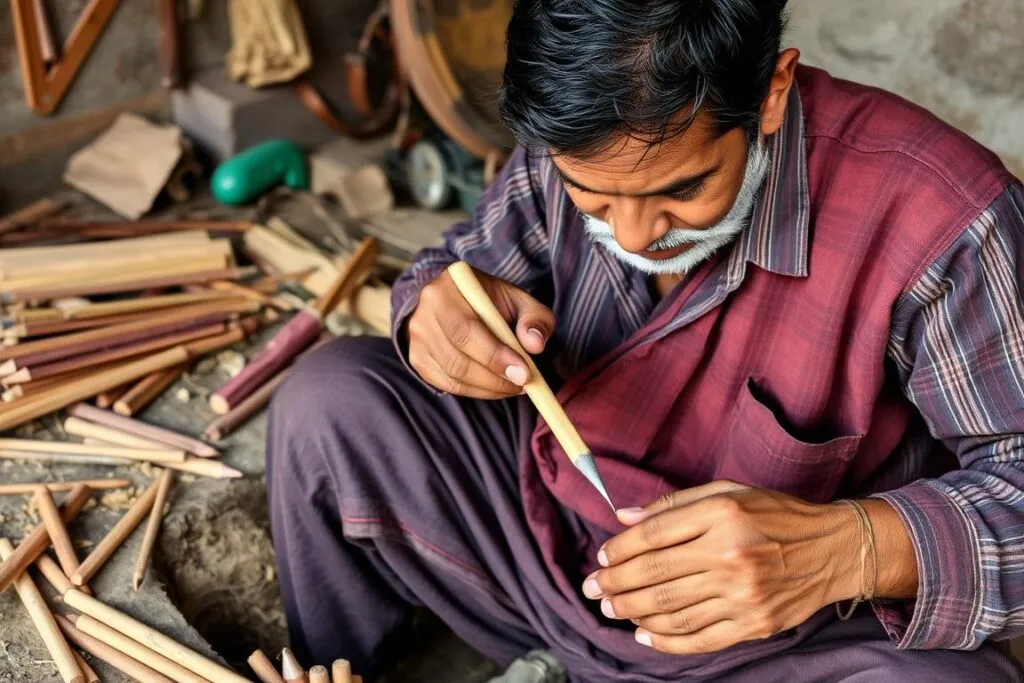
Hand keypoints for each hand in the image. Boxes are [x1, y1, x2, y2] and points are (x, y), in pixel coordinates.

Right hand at [407, 268, 554, 398]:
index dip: (495, 356)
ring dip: (489, 388)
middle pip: (458, 360)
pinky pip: (448, 385)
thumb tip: (535, 345)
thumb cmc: (489, 300)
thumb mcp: (517, 298)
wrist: (455, 299)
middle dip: (495, 379)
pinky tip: (496, 385)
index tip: (524, 373)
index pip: (466, 331)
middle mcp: (423, 315)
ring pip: (454, 377)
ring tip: (515, 385)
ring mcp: (416, 340)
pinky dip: (476, 391)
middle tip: (524, 383)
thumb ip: (534, 317)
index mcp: (445, 290)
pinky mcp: (418, 360)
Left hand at [582, 482, 862, 654]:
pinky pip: (699, 638)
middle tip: (593, 588)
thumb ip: (674, 504)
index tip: (602, 557)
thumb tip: (623, 517)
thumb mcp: (727, 492)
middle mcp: (730, 555)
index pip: (653, 535)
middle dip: (615, 584)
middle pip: (655, 575)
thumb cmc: (775, 515)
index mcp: (721, 515)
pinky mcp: (753, 623)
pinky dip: (666, 641)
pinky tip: (644, 635)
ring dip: (632, 612)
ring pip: (671, 610)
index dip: (620, 549)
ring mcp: (742, 594)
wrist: (833, 549)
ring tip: (612, 609)